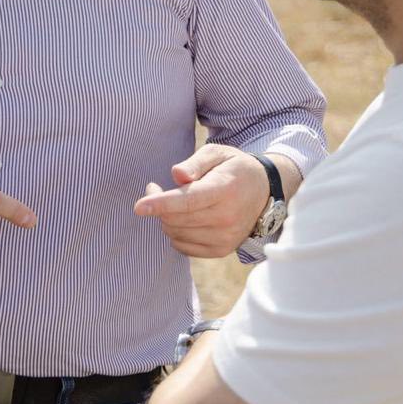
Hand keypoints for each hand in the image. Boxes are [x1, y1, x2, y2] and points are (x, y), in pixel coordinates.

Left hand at [133, 145, 269, 257]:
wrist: (264, 192)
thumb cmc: (234, 168)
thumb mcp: (217, 153)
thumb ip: (195, 163)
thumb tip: (176, 175)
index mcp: (223, 190)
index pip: (188, 201)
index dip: (160, 204)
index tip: (138, 207)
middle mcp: (226, 218)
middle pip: (176, 219)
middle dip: (156, 203)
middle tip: (154, 187)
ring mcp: (224, 238)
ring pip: (175, 233)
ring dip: (165, 218)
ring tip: (173, 200)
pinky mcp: (221, 250)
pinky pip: (182, 246)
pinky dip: (175, 232)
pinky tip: (183, 217)